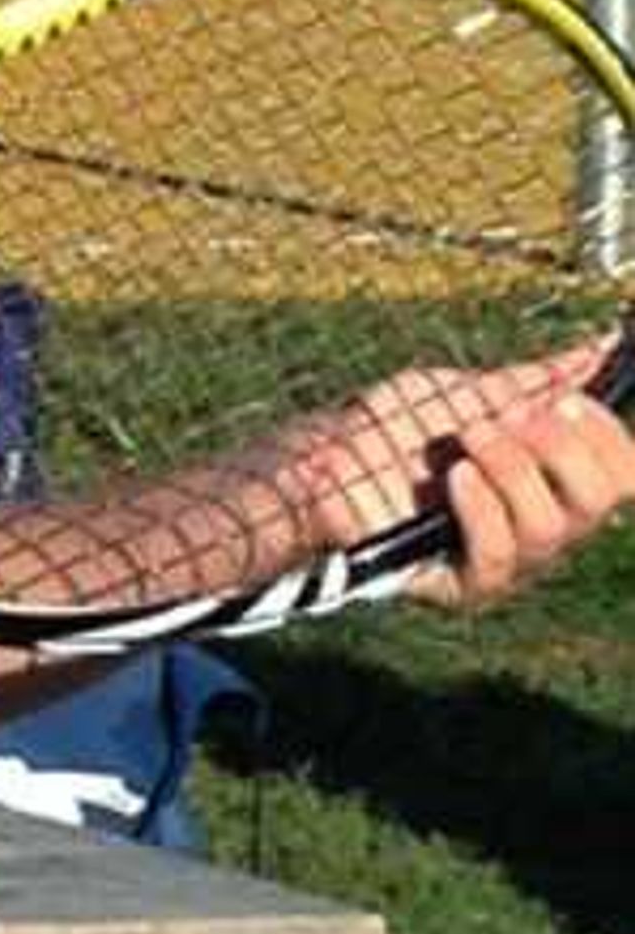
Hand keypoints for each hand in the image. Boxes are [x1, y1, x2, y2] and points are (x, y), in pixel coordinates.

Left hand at [288, 335, 634, 607]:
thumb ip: (540, 381)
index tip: (566, 401)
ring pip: (548, 528)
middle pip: (598, 503)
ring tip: (466, 443)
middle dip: (558, 451)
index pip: (623, 476)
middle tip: (505, 421)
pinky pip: (496, 557)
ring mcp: (504, 562)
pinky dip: (481, 508)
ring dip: (510, 471)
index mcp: (554, 483)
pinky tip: (455, 479)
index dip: (607, 437)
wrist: (328, 459)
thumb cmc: (397, 430)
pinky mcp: (459, 587)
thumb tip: (601, 347)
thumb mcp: (475, 393)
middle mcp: (541, 528)